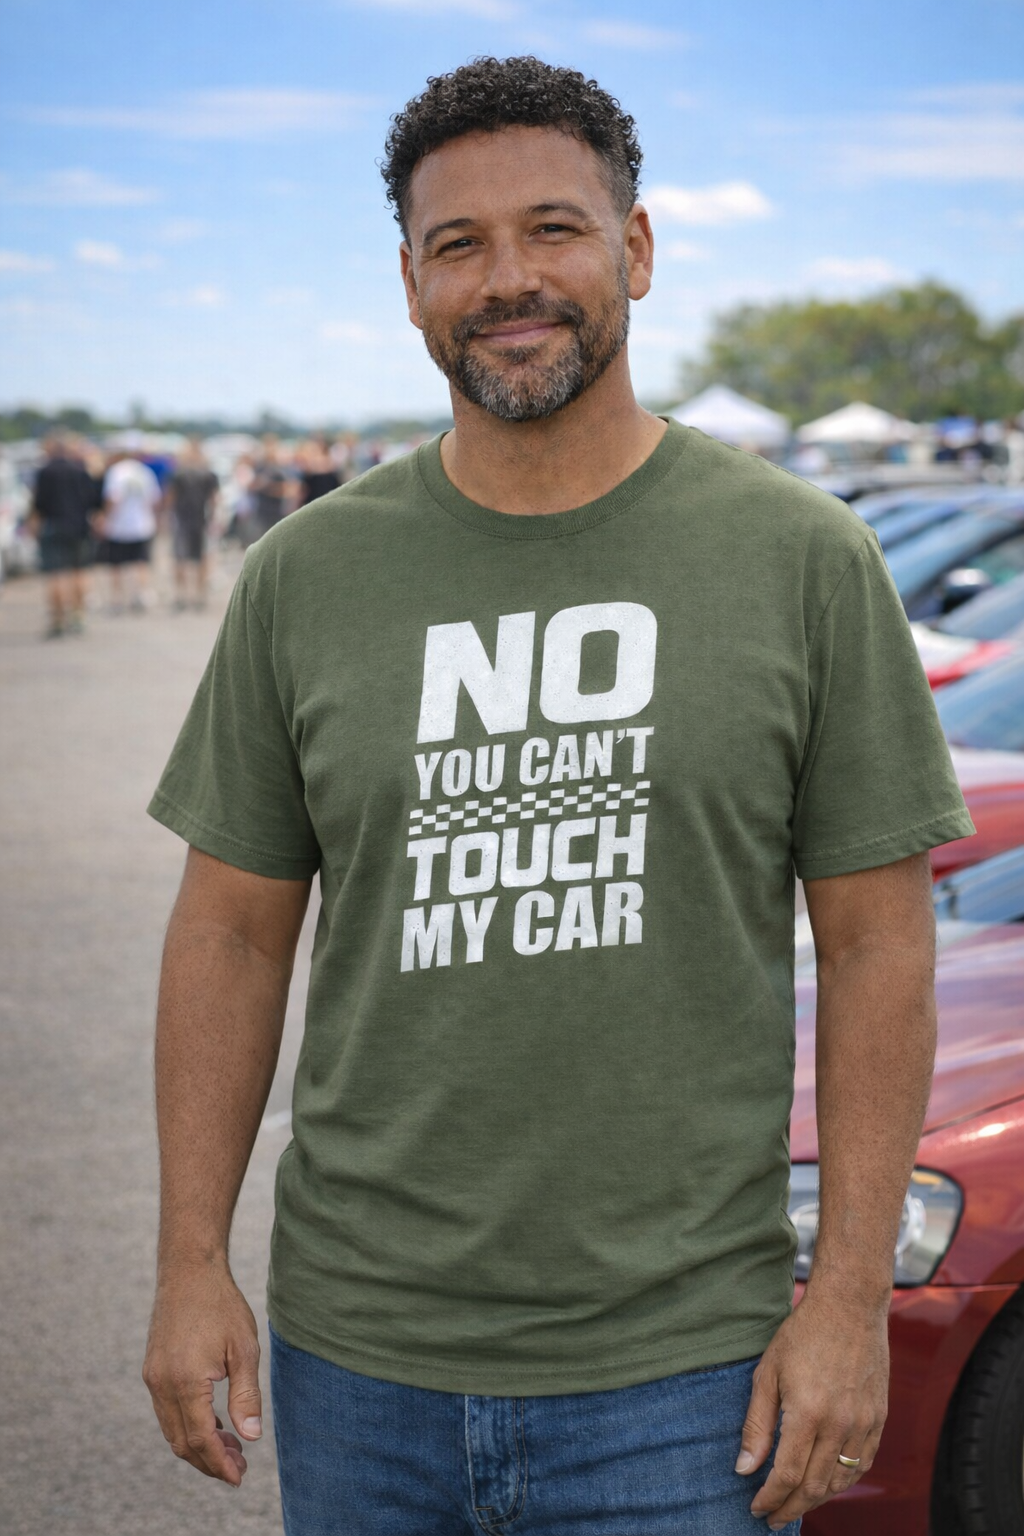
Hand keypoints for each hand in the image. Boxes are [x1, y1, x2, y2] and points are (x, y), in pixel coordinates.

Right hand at [143, 1261, 263, 1485]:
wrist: (189, 1271)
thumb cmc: (221, 1305)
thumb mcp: (244, 1349)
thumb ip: (245, 1396)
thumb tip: (251, 1437)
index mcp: (184, 1382)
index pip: (200, 1439)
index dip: (219, 1463)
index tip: (239, 1477)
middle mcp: (161, 1384)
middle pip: (182, 1442)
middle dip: (209, 1461)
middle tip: (239, 1468)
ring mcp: (153, 1377)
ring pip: (172, 1429)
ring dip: (198, 1445)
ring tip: (231, 1448)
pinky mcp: (153, 1369)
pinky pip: (167, 1411)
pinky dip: (187, 1425)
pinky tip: (213, 1424)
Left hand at [736, 1286, 888, 1528]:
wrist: (849, 1307)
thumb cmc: (804, 1334)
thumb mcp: (768, 1373)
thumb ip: (757, 1425)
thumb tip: (744, 1469)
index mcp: (808, 1414)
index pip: (787, 1476)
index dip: (770, 1499)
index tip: (756, 1509)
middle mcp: (840, 1425)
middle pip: (814, 1488)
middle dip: (790, 1508)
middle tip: (772, 1517)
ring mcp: (863, 1424)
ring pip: (840, 1482)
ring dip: (816, 1500)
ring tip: (795, 1503)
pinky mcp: (879, 1419)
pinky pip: (863, 1465)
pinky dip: (843, 1483)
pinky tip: (827, 1484)